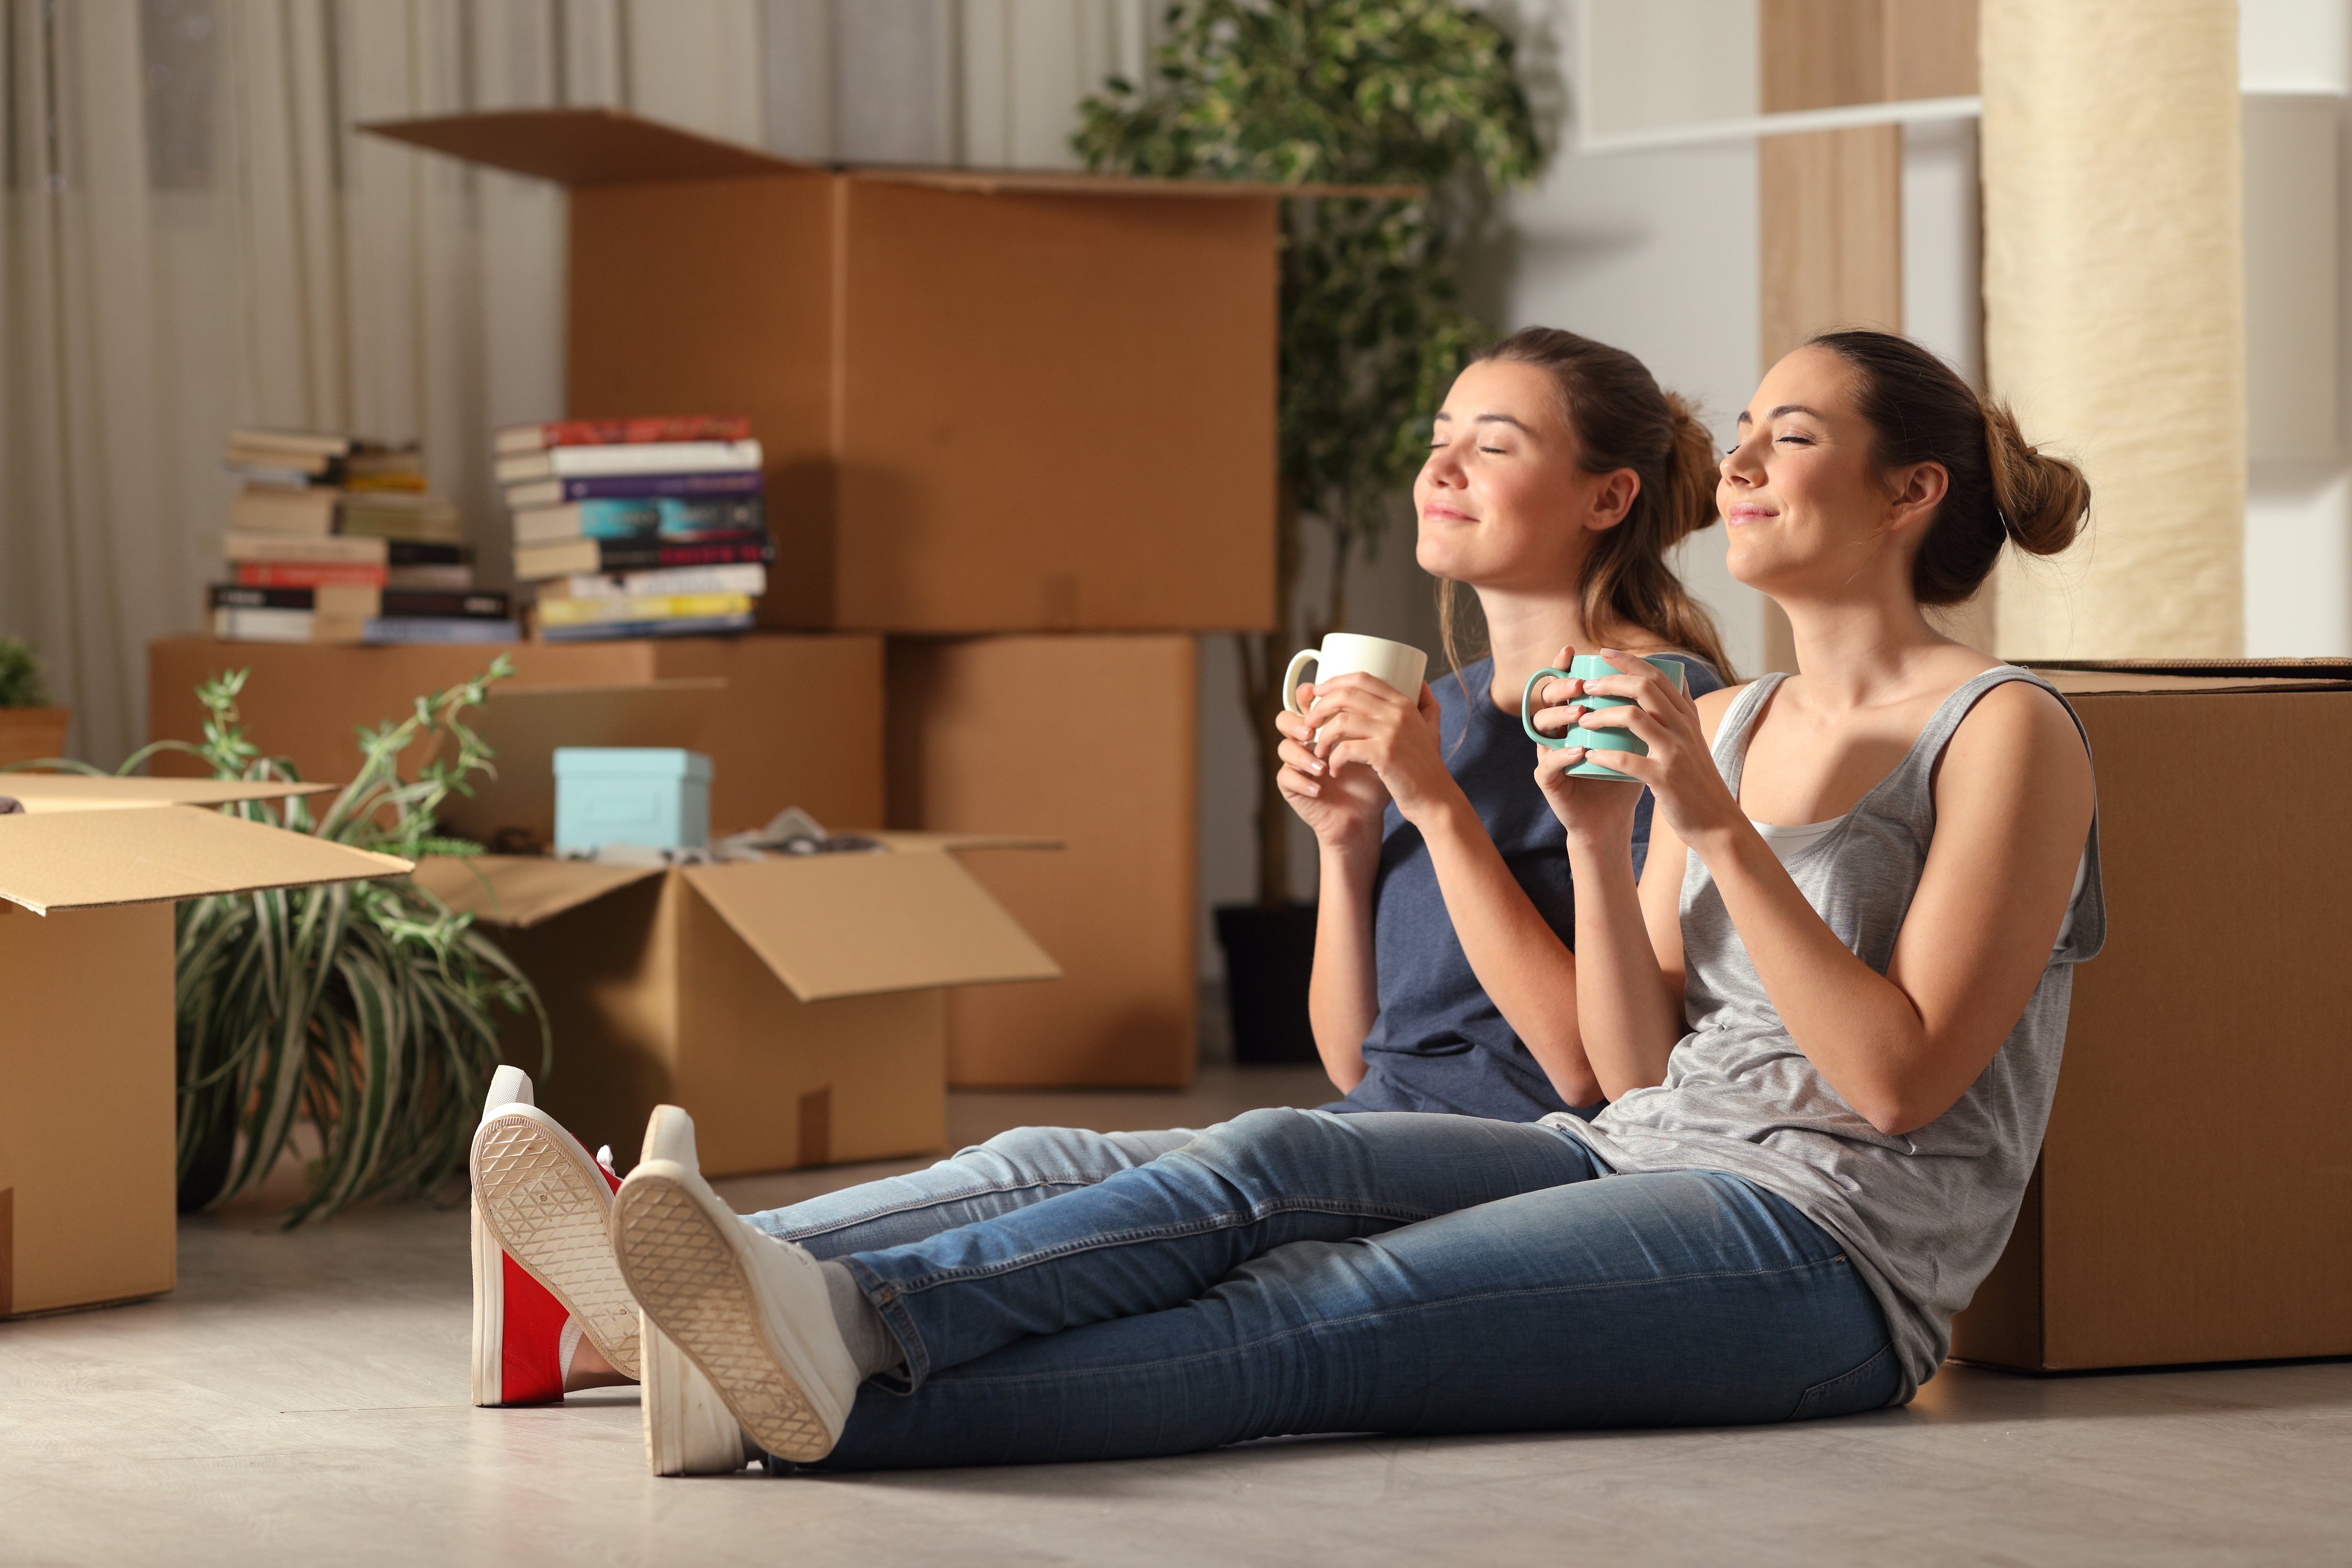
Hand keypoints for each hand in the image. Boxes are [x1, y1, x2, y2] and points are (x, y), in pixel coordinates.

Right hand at [1276, 686, 1390, 850]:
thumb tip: (1423, 683)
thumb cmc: (1378, 780)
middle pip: (1288, 718)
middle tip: (1313, 729)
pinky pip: (1286, 777)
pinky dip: (1302, 780)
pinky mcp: (1293, 786)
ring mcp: (1298, 763)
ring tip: (1321, 765)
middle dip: (1300, 720)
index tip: (1319, 691)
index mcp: (1327, 725)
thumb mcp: (1391, 746)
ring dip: (1301, 753)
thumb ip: (1401, 716)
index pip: (1310, 700)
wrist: (1367, 817)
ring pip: (1284, 746)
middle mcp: (1308, 741)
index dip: (1310, 693)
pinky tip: (1318, 787)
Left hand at [1300, 672, 1459, 825]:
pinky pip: (1344, 749)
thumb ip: (1427, 705)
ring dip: (1322, 737)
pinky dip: (1334, 760)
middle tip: (1309, 723)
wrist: (1434, 799)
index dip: (1334, 682)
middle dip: (1320, 707)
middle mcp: (1398, 713)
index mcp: (1404, 703)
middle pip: (1346, 695)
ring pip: (1341, 721)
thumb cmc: (1427, 767)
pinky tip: (1335, 770)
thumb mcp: (1432, 729)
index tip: (1317, 692)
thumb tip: (1421, 682)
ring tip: (1318, 751)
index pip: (1362, 679)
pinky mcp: (1383, 754)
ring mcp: (1391, 732)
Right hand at [1529, 645, 1643, 848]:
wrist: (1612, 819)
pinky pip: (1547, 763)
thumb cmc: (1626, 775)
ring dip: (1559, 716)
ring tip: (1581, 713)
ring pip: (1540, 725)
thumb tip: (1677, 676)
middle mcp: (1558, 729)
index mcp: (1576, 714)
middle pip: (1546, 697)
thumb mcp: (1638, 738)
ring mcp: (1548, 752)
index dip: (1564, 665)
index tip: (1574, 650)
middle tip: (1581, 683)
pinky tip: (1579, 751)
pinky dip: (1562, 755)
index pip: (1565, 683)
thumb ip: (1647, 709)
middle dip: (1561, 685)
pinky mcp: (1547, 779)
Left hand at [1555, 647, 1741, 849]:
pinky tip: (1589, 756)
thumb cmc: (1698, 781)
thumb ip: (1685, 710)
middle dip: (1611, 681)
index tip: (1605, 653)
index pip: (1658, 676)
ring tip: (1583, 720)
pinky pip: (1627, 760)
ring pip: (1634, 717)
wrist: (1717, 822)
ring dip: (1602, 715)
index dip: (1630, 661)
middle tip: (1587, 685)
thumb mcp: (1696, 739)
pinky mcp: (1664, 779)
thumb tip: (1678, 677)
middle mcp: (1683, 729)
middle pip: (1644, 687)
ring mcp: (1675, 752)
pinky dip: (1605, 755)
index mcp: (1687, 717)